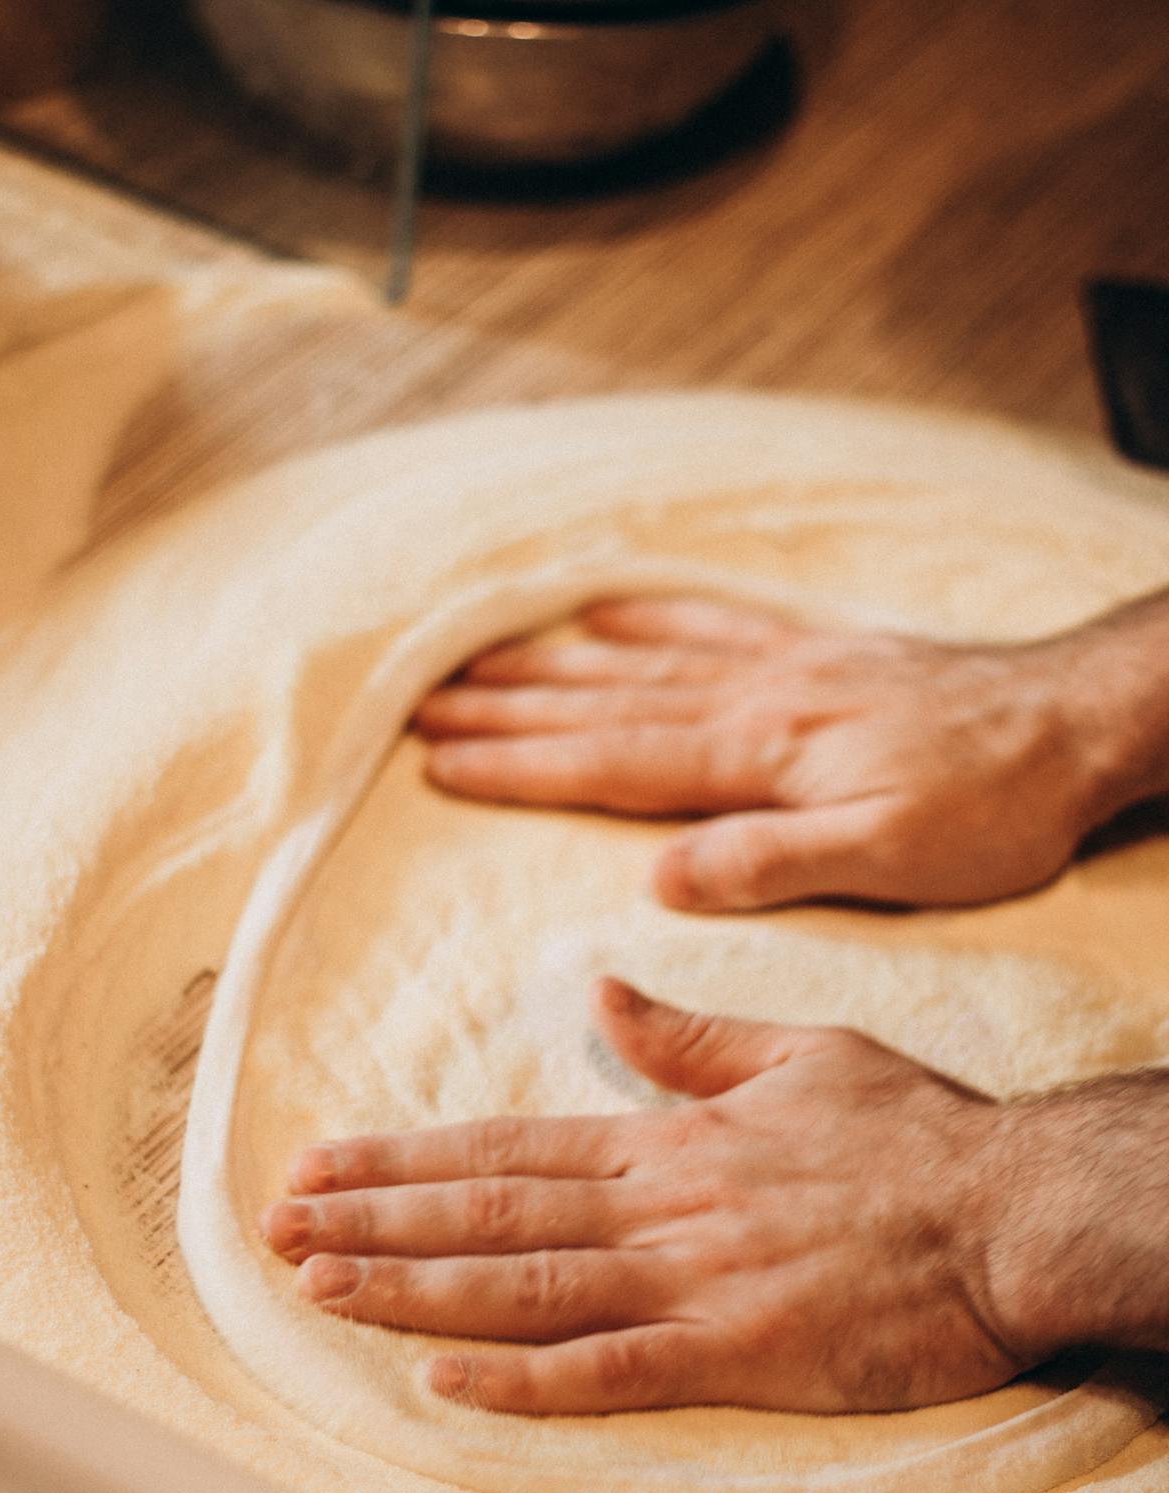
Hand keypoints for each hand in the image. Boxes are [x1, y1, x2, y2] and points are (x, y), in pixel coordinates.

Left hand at [262, 979, 1028, 1415]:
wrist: (1013, 1211)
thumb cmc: (915, 1135)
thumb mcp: (801, 1051)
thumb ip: (692, 1037)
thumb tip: (604, 997)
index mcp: (670, 1137)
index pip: (509, 1146)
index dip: (406, 1156)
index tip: (322, 1158)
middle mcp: (660, 1205)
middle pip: (491, 1213)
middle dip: (374, 1219)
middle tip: (273, 1224)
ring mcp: (694, 1281)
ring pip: (525, 1287)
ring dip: (412, 1289)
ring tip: (315, 1287)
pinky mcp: (739, 1353)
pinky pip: (612, 1372)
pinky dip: (522, 1379)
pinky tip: (440, 1382)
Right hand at [412, 593, 1151, 910]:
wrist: (1071, 720)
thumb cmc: (987, 807)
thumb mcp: (888, 859)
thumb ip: (769, 864)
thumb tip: (660, 881)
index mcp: (756, 754)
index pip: (613, 762)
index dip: (521, 766)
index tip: (441, 762)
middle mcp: (752, 697)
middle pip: (605, 702)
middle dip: (509, 708)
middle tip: (424, 705)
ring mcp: (781, 666)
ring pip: (642, 659)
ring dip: (555, 663)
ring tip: (480, 657)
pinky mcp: (815, 654)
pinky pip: (712, 623)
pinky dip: (650, 614)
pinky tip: (609, 609)